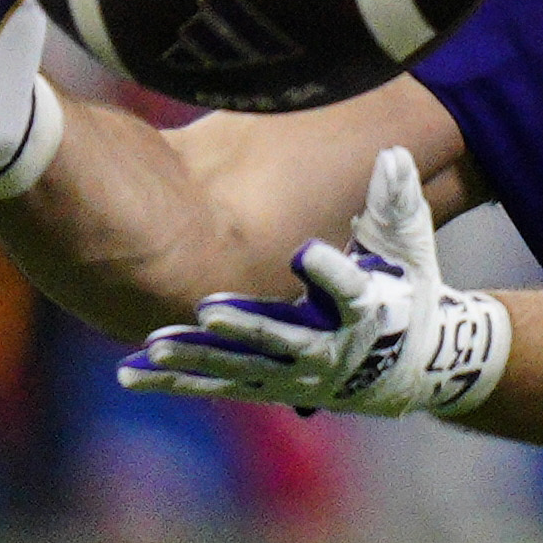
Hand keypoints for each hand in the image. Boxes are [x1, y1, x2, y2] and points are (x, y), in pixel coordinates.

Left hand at [119, 146, 510, 417]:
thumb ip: (396, 204)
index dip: (331, 272)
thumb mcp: (409, 250)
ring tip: (157, 348)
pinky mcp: (270, 388)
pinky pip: (220, 385)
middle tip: (209, 311)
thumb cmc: (407, 293)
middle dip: (246, 326)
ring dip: (199, 359)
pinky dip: (177, 381)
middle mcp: (330, 350)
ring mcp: (296, 376)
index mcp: (367, 311)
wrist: (412, 368)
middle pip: (284, 340)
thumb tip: (392, 154)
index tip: (306, 253)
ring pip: (242, 369)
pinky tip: (130, 373)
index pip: (351, 291)